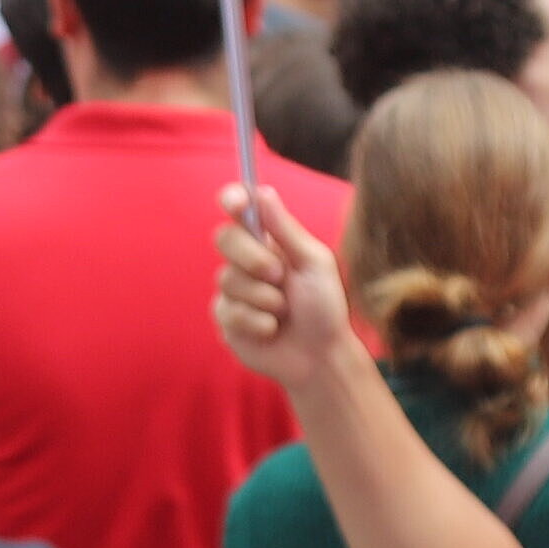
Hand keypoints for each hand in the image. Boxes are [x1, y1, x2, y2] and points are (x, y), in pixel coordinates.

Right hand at [211, 192, 373, 398]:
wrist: (320, 356)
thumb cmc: (323, 307)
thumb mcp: (314, 263)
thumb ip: (286, 230)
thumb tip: (262, 191)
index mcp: (268, 241)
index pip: (240, 210)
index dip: (233, 200)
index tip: (236, 202)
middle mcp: (245, 261)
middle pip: (224, 239)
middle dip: (252, 258)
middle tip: (279, 276)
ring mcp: (233, 291)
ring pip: (227, 279)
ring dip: (264, 298)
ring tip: (284, 312)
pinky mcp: (226, 319)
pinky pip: (228, 311)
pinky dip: (256, 322)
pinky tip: (272, 331)